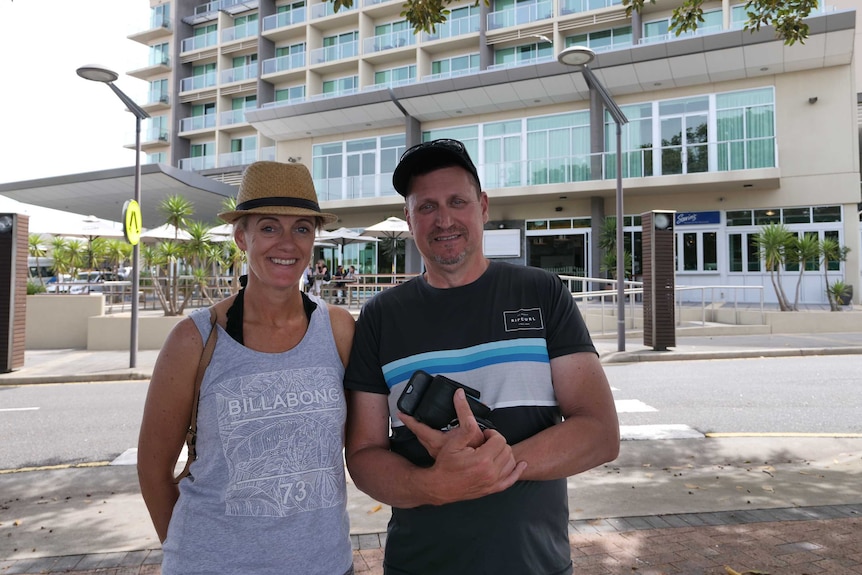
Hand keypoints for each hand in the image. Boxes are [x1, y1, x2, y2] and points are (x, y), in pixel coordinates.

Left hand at [401, 388, 484, 458]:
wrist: (478, 469)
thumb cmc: (474, 453)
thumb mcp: (471, 429)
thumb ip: (464, 410)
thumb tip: (459, 394)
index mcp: (437, 441)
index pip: (418, 428)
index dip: (408, 419)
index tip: (401, 412)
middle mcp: (434, 448)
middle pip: (419, 434)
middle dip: (413, 424)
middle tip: (406, 415)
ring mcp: (437, 453)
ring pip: (424, 439)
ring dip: (421, 431)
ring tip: (418, 421)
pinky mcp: (442, 455)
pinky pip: (431, 443)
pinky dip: (430, 436)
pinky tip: (437, 431)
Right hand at [404, 389, 526, 504]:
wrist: (440, 487)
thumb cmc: (445, 465)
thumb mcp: (453, 443)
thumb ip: (465, 425)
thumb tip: (466, 405)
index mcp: (483, 459)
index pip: (499, 440)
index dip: (492, 434)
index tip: (484, 434)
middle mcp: (491, 472)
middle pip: (507, 450)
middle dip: (498, 443)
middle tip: (486, 442)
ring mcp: (493, 482)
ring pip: (511, 462)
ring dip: (505, 454)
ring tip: (492, 451)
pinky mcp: (492, 489)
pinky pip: (511, 479)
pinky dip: (517, 471)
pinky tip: (520, 465)